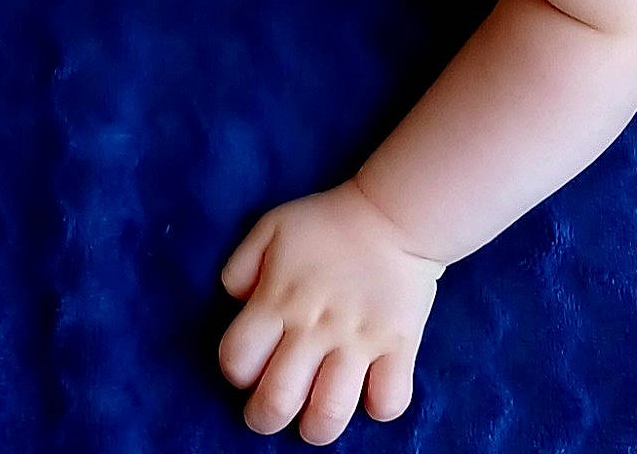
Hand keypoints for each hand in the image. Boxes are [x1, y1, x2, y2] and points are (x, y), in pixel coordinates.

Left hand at [219, 181, 444, 441]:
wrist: (395, 211)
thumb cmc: (329, 223)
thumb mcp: (272, 227)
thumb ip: (241, 266)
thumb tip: (237, 303)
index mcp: (278, 300)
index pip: (236, 361)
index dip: (238, 372)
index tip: (255, 363)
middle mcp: (314, 327)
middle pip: (276, 403)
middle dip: (266, 417)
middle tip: (278, 403)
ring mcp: (358, 340)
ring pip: (328, 415)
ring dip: (318, 425)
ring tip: (320, 410)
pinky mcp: (399, 344)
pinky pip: (388, 402)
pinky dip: (380, 405)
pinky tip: (372, 389)